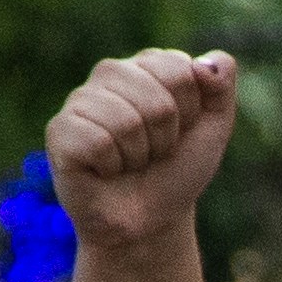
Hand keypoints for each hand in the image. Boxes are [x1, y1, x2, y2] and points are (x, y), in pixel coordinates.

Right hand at [46, 49, 239, 252]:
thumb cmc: (176, 170)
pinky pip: (98, 141)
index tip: (179, 131)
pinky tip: (105, 170)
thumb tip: (210, 61)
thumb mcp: (212, 129)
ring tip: (130, 162)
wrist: (151, 220)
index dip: (189, 112)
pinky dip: (113, 166)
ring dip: (140, 154)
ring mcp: (80, 99)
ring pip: (127, 121)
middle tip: (154, 152)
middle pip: (157, 100)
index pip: (179, 70)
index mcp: (146, 65)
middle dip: (166, 138)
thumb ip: (221, 88)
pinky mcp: (60, 130)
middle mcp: (110, 73)